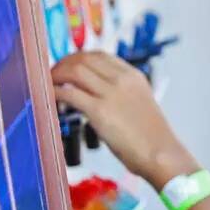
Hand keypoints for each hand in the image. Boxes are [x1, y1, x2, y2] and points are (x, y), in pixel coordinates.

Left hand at [51, 52, 196, 185]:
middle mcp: (122, 79)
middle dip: (63, 64)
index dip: (78, 58)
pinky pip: (69, 94)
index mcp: (134, 76)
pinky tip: (50, 100)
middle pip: (84, 58)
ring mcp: (111, 93)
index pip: (100, 56)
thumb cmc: (153, 138)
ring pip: (74, 71)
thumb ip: (122, 95)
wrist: (161, 154)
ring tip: (48, 86)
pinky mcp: (99, 111)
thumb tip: (96, 97)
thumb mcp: (141, 105)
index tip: (67, 67)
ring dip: (56, 75)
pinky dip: (55, 93)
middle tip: (52, 76)